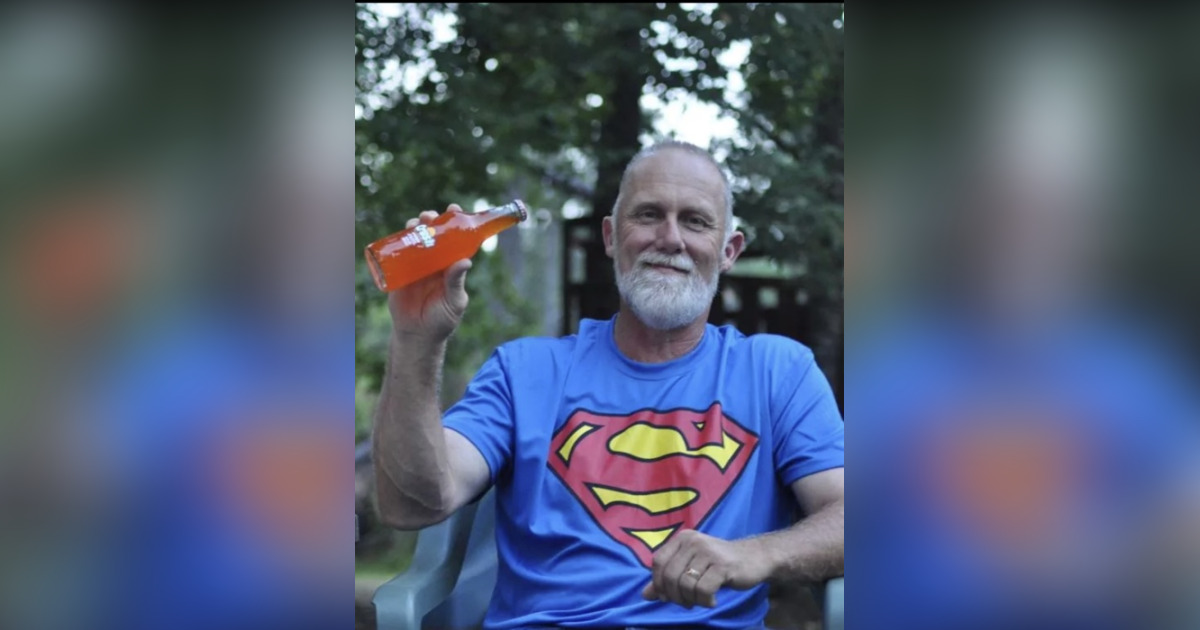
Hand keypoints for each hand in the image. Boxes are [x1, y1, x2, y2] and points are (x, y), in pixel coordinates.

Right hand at [387, 205, 471, 342]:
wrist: (417, 336)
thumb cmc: (442, 320)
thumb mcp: (453, 302)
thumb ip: (456, 283)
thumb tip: (465, 261)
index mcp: (451, 265)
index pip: (456, 239)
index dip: (456, 222)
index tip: (455, 209)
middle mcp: (434, 261)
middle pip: (434, 233)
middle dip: (432, 219)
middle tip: (431, 216)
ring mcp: (416, 265)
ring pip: (415, 238)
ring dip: (416, 225)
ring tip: (416, 222)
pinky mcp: (399, 271)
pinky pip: (398, 252)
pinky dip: (398, 239)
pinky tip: (401, 232)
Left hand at [641, 529, 771, 608]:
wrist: (755, 557)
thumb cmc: (719, 564)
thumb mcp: (692, 567)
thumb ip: (668, 579)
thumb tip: (645, 595)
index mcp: (683, 539)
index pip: (658, 562)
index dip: (659, 583)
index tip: (668, 596)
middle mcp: (693, 542)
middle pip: (670, 575)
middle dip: (675, 596)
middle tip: (688, 602)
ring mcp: (708, 552)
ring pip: (685, 584)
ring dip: (692, 600)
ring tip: (701, 599)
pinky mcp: (722, 565)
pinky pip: (703, 590)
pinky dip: (706, 601)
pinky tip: (713, 599)